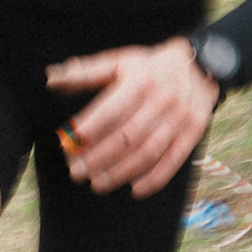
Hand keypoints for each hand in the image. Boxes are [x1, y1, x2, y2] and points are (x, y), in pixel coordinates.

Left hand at [45, 38, 217, 195]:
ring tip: (96, 183)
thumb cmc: (148, 66)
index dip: (89, 130)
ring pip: (147, 152)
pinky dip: (155, 178)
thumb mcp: (117, 61)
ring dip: (121, 172)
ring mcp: (180, 120)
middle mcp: (162, 102)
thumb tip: (50, 79)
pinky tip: (134, 190)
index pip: (110, 111)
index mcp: (139, 82)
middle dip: (98, 158)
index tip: (68, 143)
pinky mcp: (193, 133)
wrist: (201, 66)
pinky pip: (174, 160)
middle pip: (127, 137)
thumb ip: (84, 73)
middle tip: (75, 171)